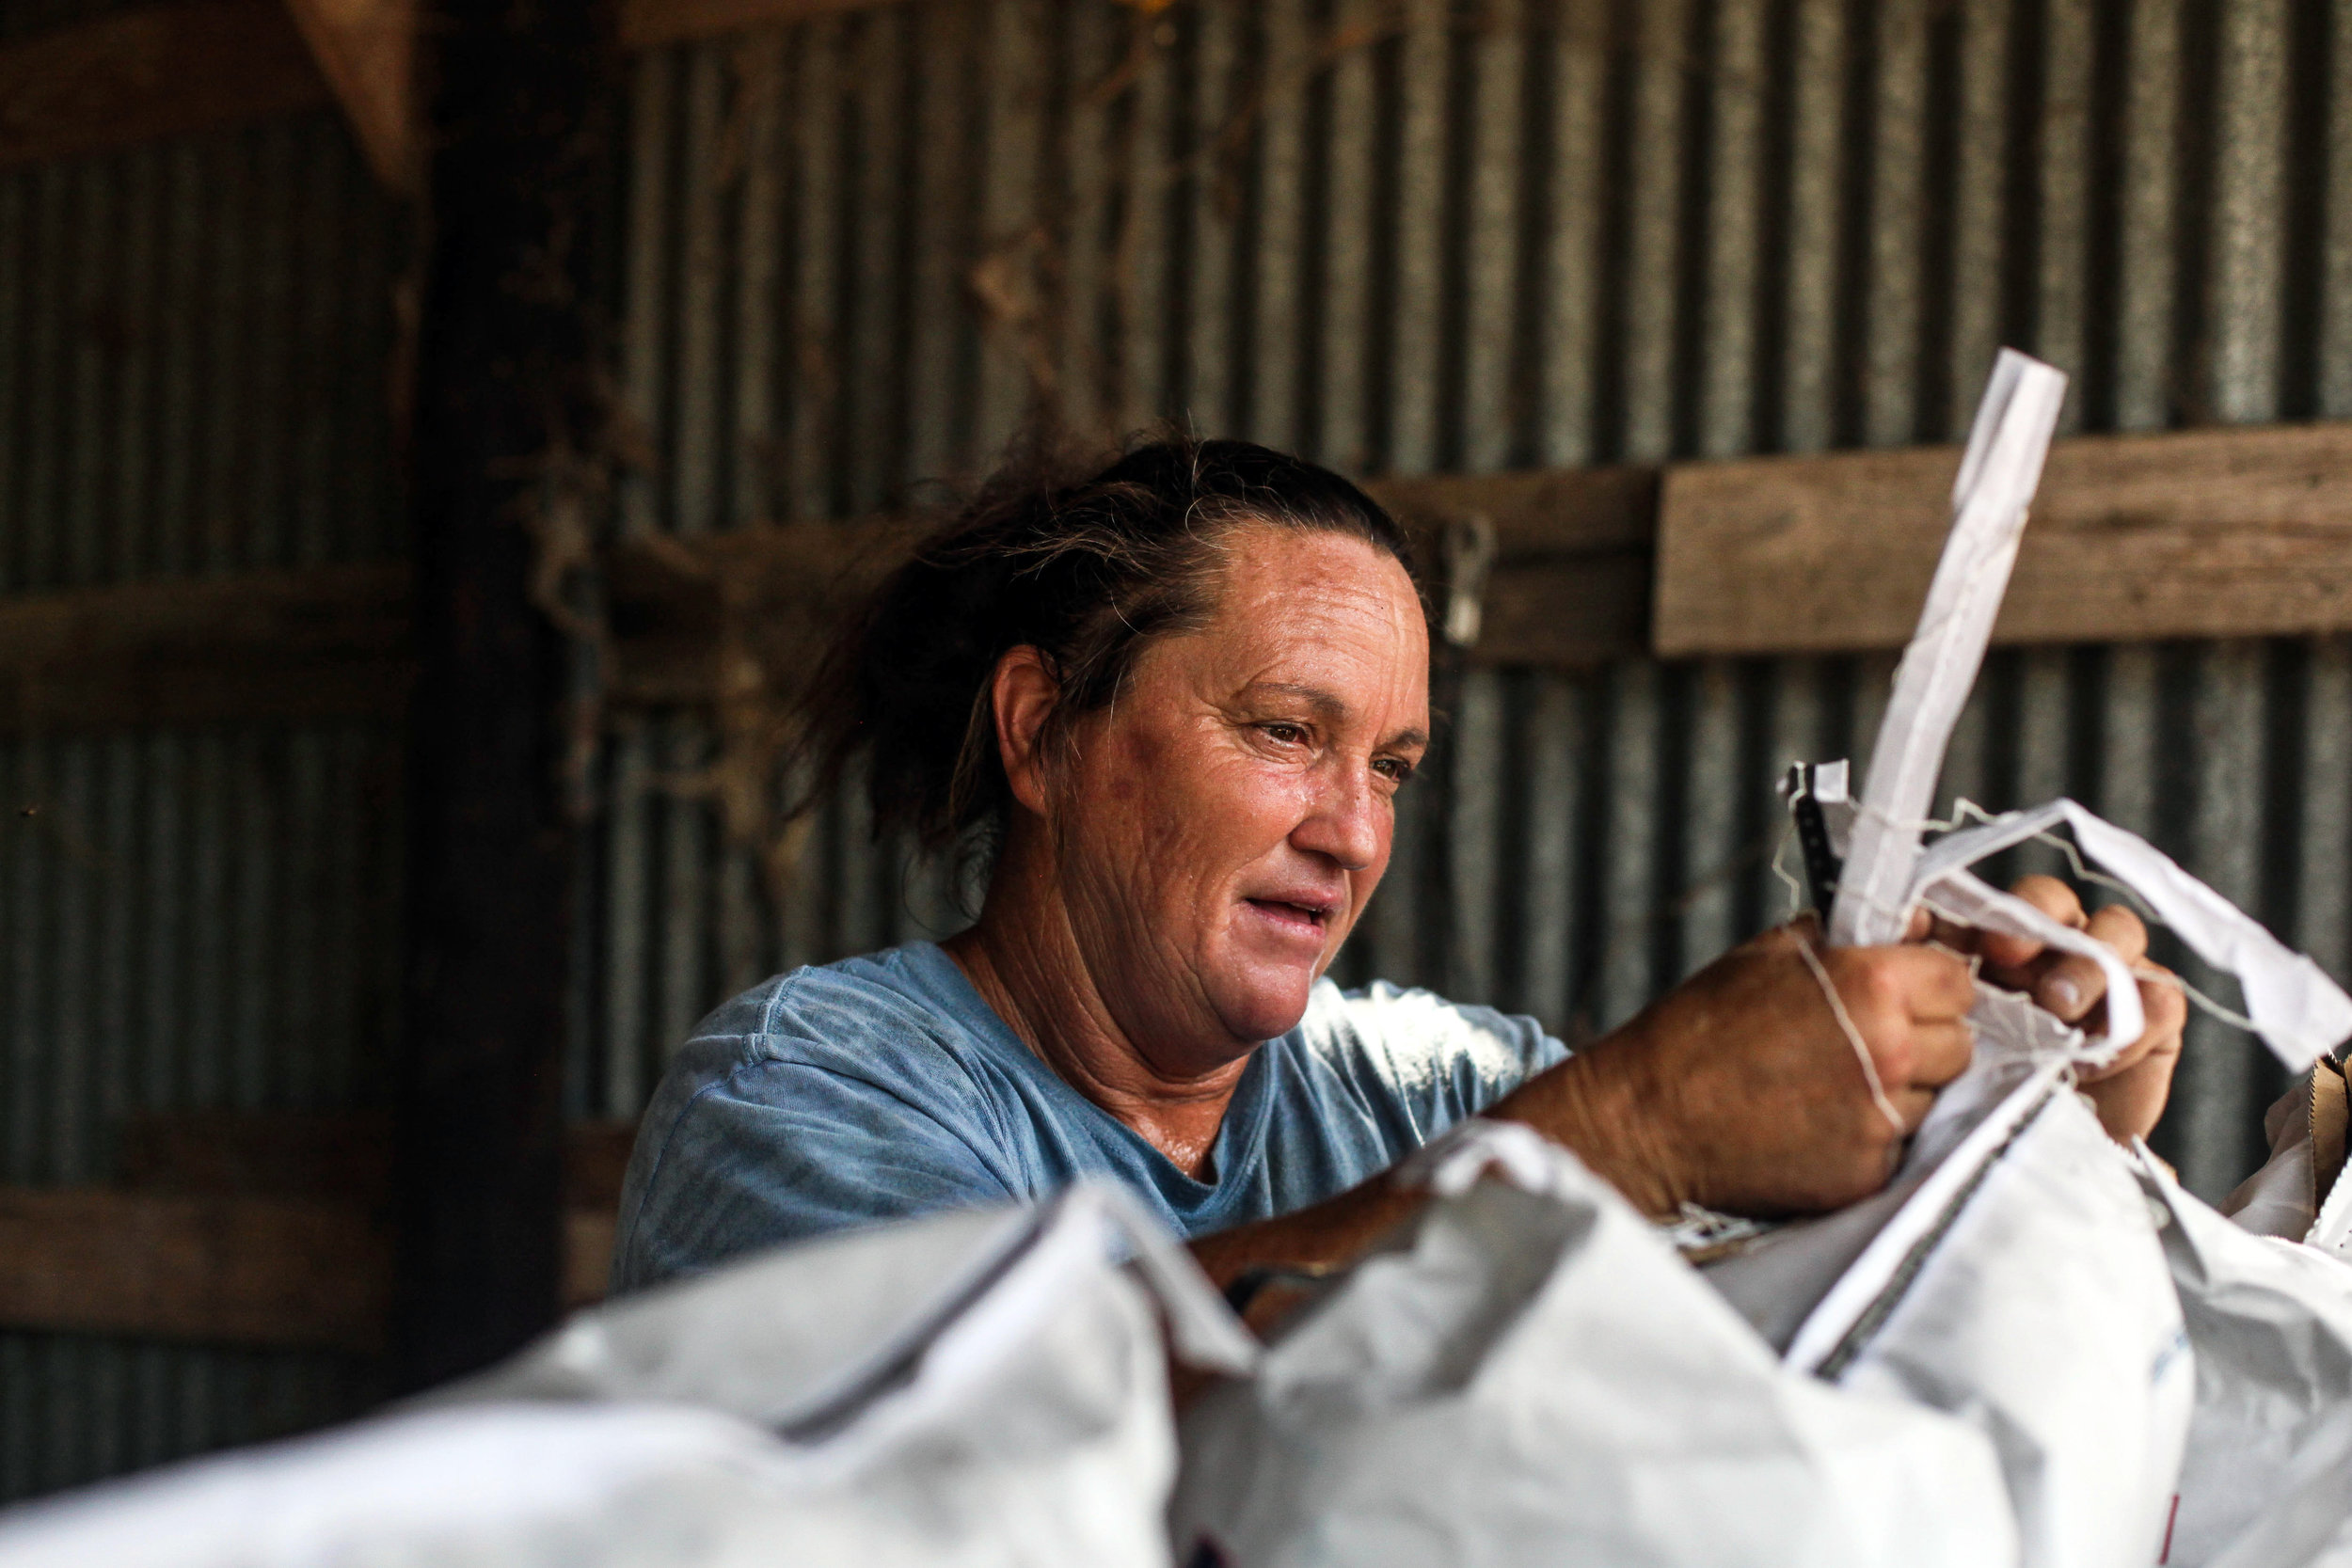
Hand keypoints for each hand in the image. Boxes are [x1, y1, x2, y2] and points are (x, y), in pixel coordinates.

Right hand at [1506, 919, 1977, 1217]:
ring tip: (1833, 1081)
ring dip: (1903, 1087)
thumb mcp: (1768, 953)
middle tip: (1864, 1038)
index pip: (1958, 979)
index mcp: (1872, 987)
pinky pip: (1901, 1144)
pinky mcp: (1868, 1172)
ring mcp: (1884, 1119)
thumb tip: (1909, 930)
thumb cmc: (1697, 1031)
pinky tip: (1820, 1119)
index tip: (1907, 991)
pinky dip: (1872, 1133)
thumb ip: (1847, 938)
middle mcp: (1892, 1053)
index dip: (1931, 983)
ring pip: (1936, 1095)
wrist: (1650, 1119)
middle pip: (1960, 1041)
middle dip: (1924, 1035)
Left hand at [1928, 874, 2186, 1143]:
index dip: (1994, 909)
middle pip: (2059, 901)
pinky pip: (2157, 997)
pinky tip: (2092, 1061)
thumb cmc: (1986, 1087)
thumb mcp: (1952, 1033)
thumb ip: (1933, 975)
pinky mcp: (2156, 1013)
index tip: (1974, 942)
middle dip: (2039, 920)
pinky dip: (2127, 1026)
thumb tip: (1913, 920)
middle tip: (2007, 958)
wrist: (2035, 1147)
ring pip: (2119, 930)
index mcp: (2001, 940)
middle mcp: (2057, 944)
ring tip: (2056, 1008)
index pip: (1998, 897)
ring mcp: (2112, 972)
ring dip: (2087, 966)